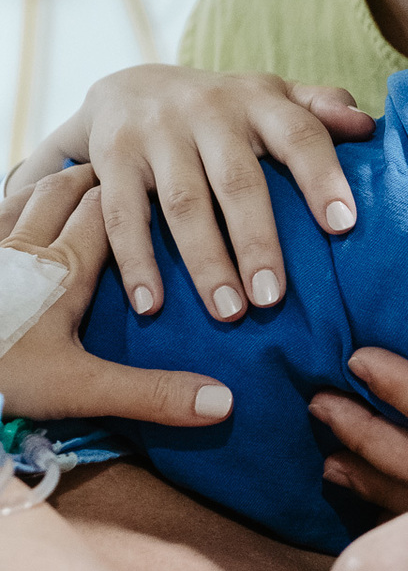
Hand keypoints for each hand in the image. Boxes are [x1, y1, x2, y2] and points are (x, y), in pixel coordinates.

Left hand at [0, 165, 232, 424]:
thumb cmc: (1, 374)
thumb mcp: (80, 389)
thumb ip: (151, 394)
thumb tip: (224, 401)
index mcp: (67, 269)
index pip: (110, 212)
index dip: (137, 194)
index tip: (164, 180)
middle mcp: (29, 246)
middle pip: (66, 191)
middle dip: (96, 176)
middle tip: (121, 169)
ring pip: (25, 195)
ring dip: (51, 182)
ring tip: (72, 177)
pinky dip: (7, 205)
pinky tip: (9, 212)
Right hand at [10, 65, 375, 324]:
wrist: (127, 88)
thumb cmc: (223, 109)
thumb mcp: (270, 96)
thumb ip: (319, 107)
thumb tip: (366, 125)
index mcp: (258, 100)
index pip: (299, 133)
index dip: (322, 175)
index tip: (344, 225)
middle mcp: (207, 111)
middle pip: (237, 180)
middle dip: (257, 240)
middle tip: (272, 298)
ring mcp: (156, 133)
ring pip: (183, 203)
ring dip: (205, 262)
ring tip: (228, 313)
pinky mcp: (112, 156)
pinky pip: (122, 214)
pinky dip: (135, 262)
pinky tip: (151, 306)